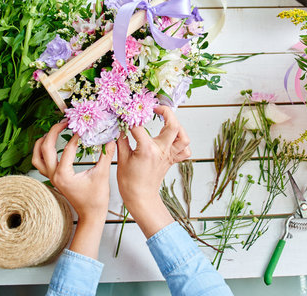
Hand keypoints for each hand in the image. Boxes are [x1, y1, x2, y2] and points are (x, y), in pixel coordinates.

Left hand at [32, 121, 115, 258]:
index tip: (85, 126)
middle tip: (65, 121)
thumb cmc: (96, 199)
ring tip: (53, 130)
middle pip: (46, 147)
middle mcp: (53, 175)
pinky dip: (42, 152)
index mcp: (64, 174)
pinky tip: (51, 144)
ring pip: (37, 156)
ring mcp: (51, 178)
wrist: (91, 214)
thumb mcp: (102, 175)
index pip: (68, 148)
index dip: (77, 135)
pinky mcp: (53, 179)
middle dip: (54, 131)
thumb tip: (111, 139)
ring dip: (43, 141)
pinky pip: (40, 163)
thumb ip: (105, 155)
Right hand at [116, 106, 190, 237]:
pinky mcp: (172, 161)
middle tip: (156, 108)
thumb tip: (120, 126)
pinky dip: (181, 143)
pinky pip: (185, 150)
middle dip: (166, 112)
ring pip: (183, 137)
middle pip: (173, 125)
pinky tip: (172, 139)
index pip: (139, 126)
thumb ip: (122, 140)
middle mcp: (161, 151)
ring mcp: (169, 156)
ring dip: (178, 126)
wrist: (140, 198)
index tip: (126, 115)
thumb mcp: (121, 159)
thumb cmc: (129, 182)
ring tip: (167, 121)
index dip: (131, 119)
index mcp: (147, 149)